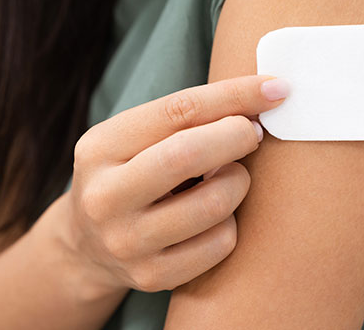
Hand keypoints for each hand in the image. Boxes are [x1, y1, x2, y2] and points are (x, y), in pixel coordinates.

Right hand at [58, 75, 289, 292]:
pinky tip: (215, 217)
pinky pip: (220, 244)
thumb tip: (263, 96)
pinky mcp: (152, 276)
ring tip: (228, 176)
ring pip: (214, 204)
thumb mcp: (136, 138)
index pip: (176, 111)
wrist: (88, 246)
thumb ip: (186, 118)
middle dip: (237, 137)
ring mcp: (126, 243)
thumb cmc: (130, 174)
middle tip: (253, 134)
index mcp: (99, 148)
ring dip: (238, 182)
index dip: (233, 95)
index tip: (276, 87)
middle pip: (188, 155)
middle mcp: (105, 197)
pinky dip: (231, 224)